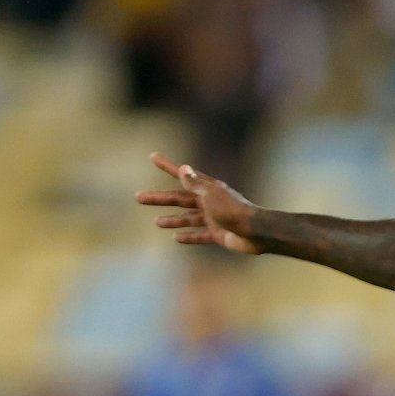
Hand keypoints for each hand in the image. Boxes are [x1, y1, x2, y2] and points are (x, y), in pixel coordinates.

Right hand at [135, 153, 263, 254]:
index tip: (152, 157)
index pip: (182, 175)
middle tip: (138, 197)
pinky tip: (176, 238)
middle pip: (179, 199)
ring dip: (172, 220)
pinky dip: (189, 236)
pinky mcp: (218, 234)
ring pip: (188, 218)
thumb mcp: (210, 194)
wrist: (255, 232)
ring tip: (156, 222)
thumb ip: (195, 183)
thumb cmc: (233, 210)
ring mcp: (213, 218)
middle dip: (159, 198)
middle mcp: (209, 201)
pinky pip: (200, 235)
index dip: (167, 166)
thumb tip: (183, 167)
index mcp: (207, 188)